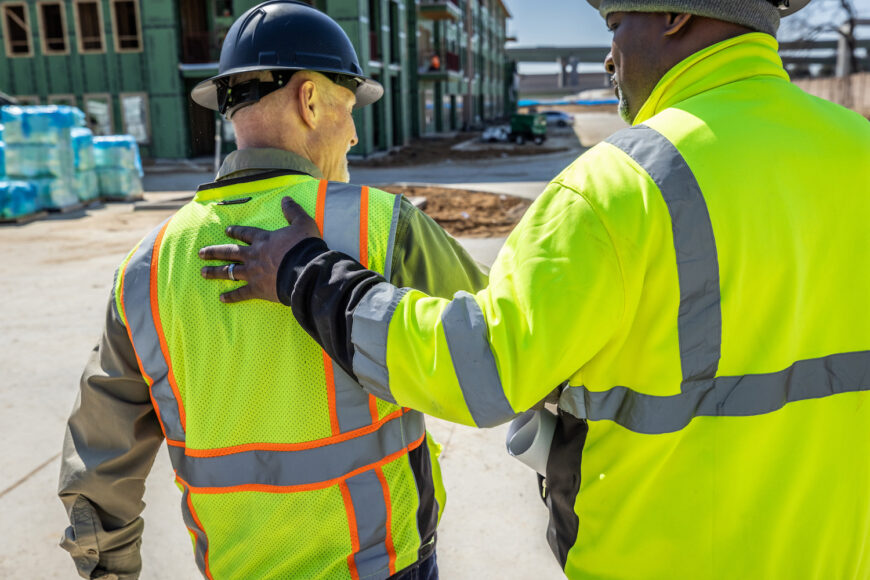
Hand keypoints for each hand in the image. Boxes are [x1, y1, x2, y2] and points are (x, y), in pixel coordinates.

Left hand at [199, 197, 320, 302]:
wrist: (305, 270)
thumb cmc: (305, 247)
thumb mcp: (303, 223)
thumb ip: (293, 211)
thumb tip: (286, 199)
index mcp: (263, 239)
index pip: (245, 233)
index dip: (236, 231)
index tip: (226, 231)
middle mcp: (253, 255)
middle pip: (230, 252)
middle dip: (214, 252)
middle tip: (200, 253)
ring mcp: (253, 273)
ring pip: (229, 271)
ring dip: (215, 272)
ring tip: (203, 272)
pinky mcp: (257, 289)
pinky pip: (241, 293)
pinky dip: (231, 296)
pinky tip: (221, 298)